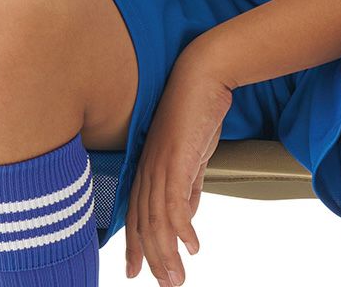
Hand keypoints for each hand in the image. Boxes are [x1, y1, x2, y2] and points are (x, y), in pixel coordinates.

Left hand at [125, 48, 234, 284]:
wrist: (204, 75)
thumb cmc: (198, 111)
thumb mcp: (194, 155)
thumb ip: (188, 185)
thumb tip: (188, 216)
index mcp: (148, 167)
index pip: (137, 215)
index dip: (135, 246)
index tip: (137, 273)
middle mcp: (147, 169)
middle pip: (143, 224)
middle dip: (152, 259)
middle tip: (167, 285)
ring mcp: (158, 164)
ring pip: (156, 221)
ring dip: (167, 253)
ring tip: (178, 278)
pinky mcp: (175, 160)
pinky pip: (174, 204)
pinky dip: (182, 229)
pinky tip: (192, 245)